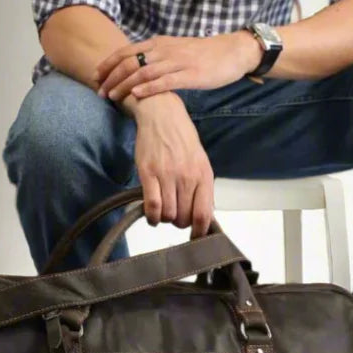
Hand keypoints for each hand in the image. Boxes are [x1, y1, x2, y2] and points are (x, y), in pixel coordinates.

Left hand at [94, 31, 261, 101]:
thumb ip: (156, 57)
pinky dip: (148, 88)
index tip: (95, 76)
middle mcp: (165, 50)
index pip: (126, 51)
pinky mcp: (191, 74)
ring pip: (143, 72)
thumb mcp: (175, 51)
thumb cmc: (203, 54)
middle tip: (99, 91)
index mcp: (159, 43)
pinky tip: (136, 95)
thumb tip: (136, 69)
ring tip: (111, 96)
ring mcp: (178, 62)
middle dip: (111, 77)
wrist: (232, 52)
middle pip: (130, 62)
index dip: (108, 64)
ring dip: (124, 84)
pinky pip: (165, 81)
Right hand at [131, 92, 213, 237]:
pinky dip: (152, 217)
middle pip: (184, 218)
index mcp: (203, 175)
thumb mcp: (201, 161)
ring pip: (168, 215)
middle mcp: (187, 177)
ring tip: (164, 210)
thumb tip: (204, 215)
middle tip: (176, 215)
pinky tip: (152, 215)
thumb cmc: (182, 139)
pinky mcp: (148, 173)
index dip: (199, 232)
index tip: (195, 237)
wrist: (162, 115)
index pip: (204, 214)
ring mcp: (167, 175)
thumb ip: (203, 187)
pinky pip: (152, 206)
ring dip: (166, 219)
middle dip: (180, 222)